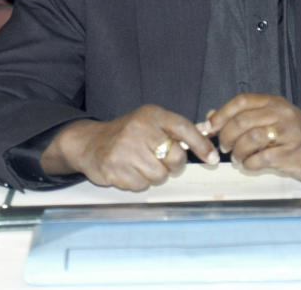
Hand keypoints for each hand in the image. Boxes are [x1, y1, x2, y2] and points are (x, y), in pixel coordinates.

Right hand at [40, 105, 218, 190]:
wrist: (89, 142)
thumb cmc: (127, 134)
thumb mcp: (150, 123)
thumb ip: (177, 130)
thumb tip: (209, 132)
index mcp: (151, 115)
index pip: (183, 127)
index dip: (200, 144)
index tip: (212, 158)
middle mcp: (139, 128)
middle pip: (175, 158)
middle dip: (171, 166)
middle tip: (159, 160)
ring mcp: (125, 148)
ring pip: (159, 176)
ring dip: (152, 175)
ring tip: (139, 164)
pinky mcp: (114, 167)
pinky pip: (141, 185)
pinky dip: (137, 182)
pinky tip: (127, 170)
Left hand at [208, 93, 300, 181]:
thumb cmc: (292, 133)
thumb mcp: (269, 118)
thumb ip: (241, 116)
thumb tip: (209, 118)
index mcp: (272, 102)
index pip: (241, 101)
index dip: (221, 114)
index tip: (210, 128)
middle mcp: (281, 114)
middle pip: (242, 121)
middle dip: (227, 136)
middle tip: (224, 147)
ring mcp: (289, 133)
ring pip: (251, 139)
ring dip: (238, 151)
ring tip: (237, 158)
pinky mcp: (294, 153)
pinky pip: (263, 158)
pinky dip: (250, 163)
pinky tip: (249, 165)